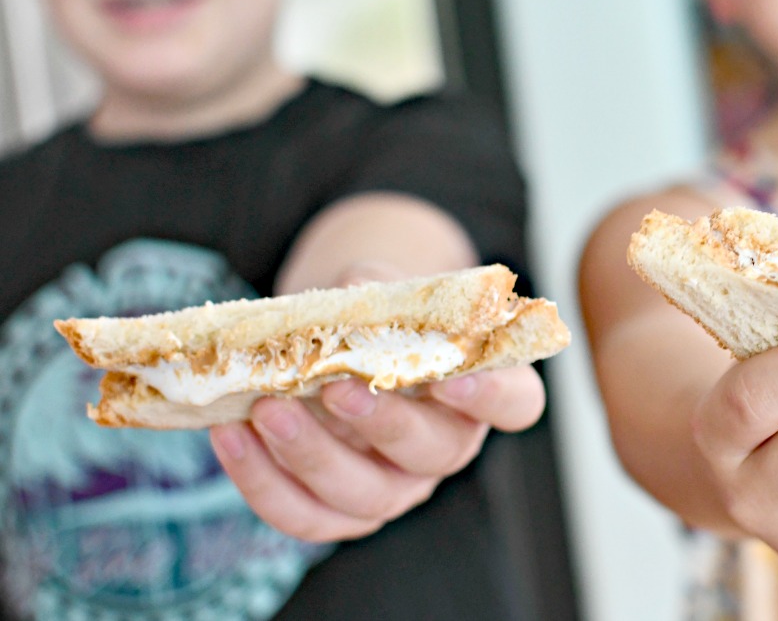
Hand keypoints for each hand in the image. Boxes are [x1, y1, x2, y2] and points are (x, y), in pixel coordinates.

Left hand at [208, 259, 545, 542]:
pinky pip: (307, 518)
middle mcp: (447, 447)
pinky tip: (231, 437)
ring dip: (311, 457)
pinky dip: (264, 484)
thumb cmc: (373, 321)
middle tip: (334, 388)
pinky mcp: (342, 512)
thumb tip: (353, 290)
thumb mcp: (381, 292)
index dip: (493, 395)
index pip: (515, 403)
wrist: (332, 351)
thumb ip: (375, 295)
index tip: (458, 373)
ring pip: (367, 497)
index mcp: (478, 391)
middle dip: (382, 425)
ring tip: (263, 411)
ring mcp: (397, 487)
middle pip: (433, 454)